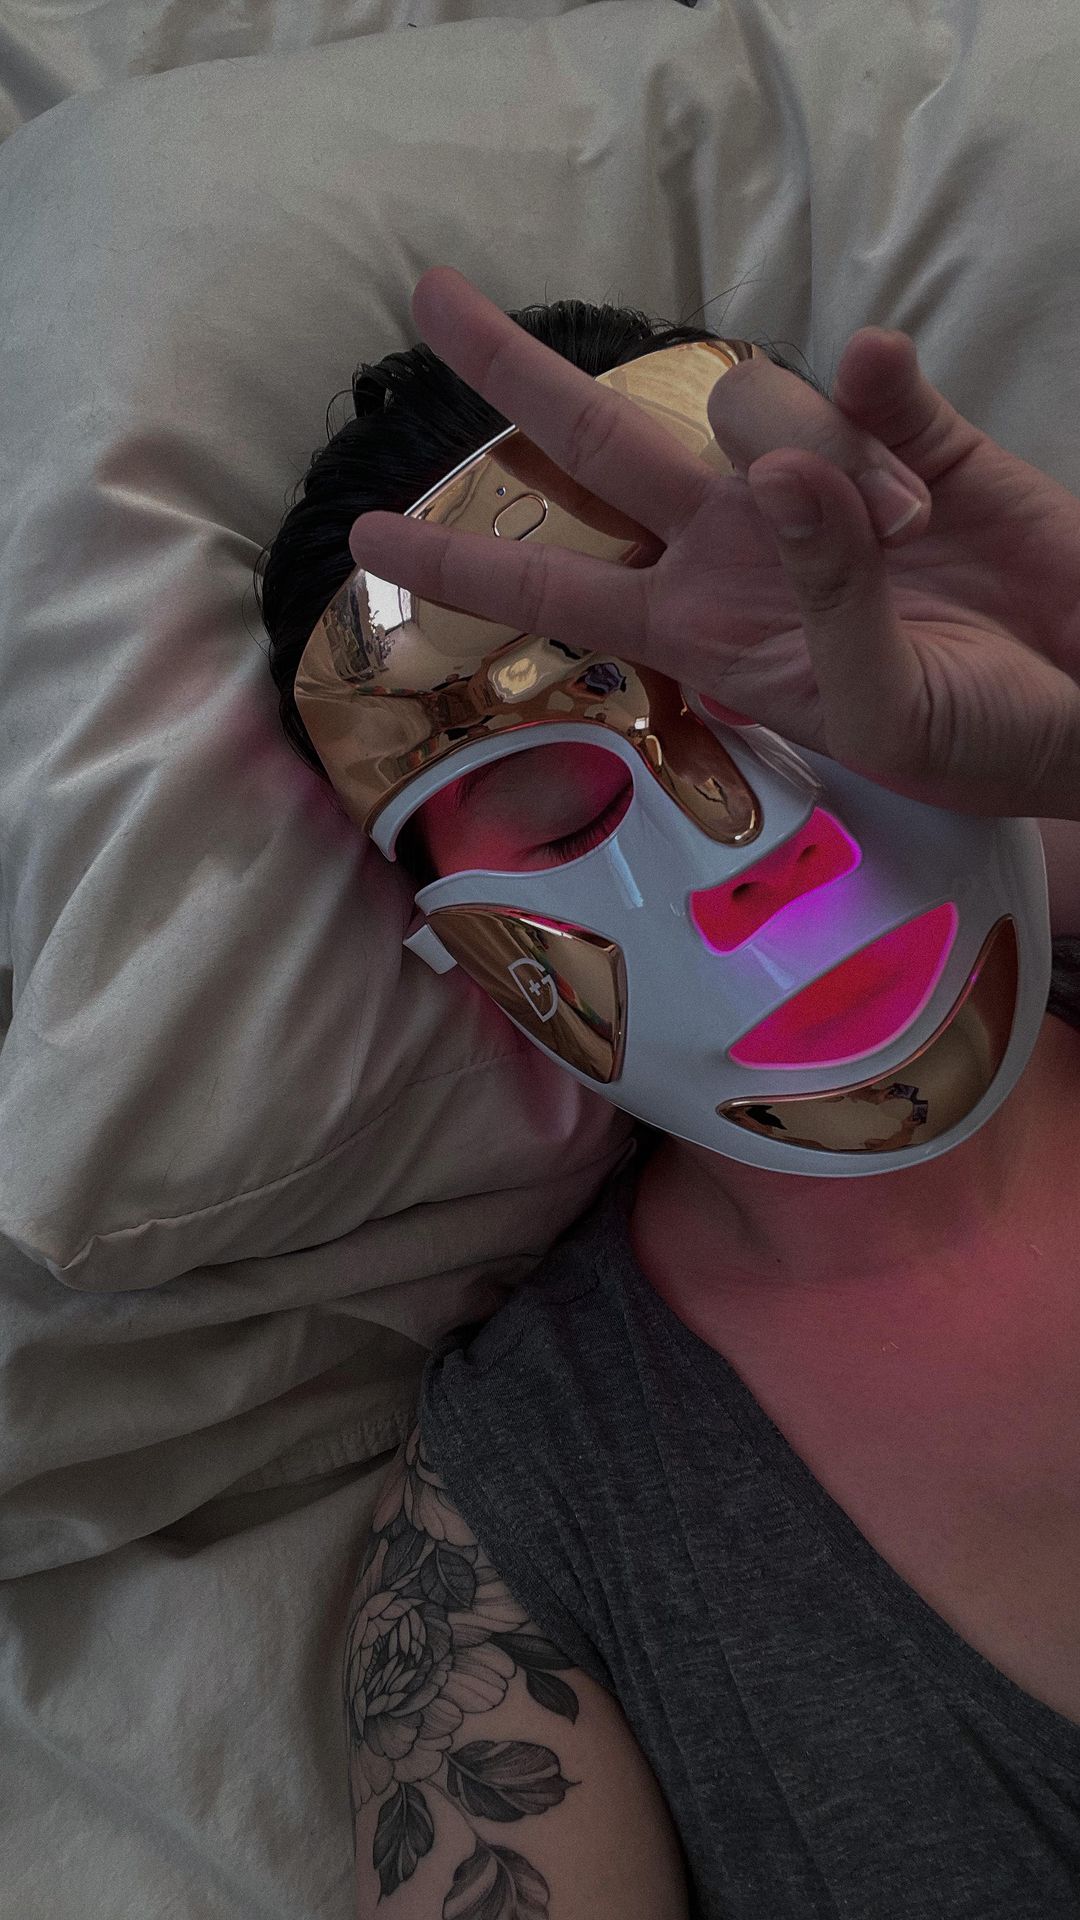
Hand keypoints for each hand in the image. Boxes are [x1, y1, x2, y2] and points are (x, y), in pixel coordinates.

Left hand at [348, 265, 1079, 821]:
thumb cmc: (976, 741)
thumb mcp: (884, 706)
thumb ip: (823, 593)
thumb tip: (785, 467)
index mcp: (706, 626)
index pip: (558, 582)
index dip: (461, 559)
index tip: (365, 538)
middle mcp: (738, 542)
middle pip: (601, 442)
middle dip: (515, 370)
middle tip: (432, 295)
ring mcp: (818, 482)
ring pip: (760, 402)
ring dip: (832, 462)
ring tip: (912, 541)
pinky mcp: (909, 436)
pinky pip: (873, 378)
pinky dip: (880, 385)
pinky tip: (896, 387)